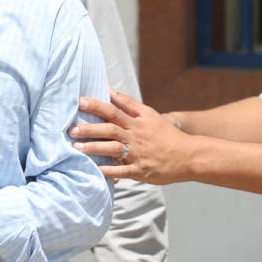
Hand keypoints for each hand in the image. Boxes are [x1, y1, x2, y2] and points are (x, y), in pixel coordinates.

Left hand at [69, 89, 195, 184]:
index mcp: (138, 122)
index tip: (80, 101)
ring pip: (114, 149)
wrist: (189, 155)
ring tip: (76, 147)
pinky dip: (109, 171)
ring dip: (94, 148)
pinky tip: (95, 169)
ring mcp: (139, 154)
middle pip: (110, 129)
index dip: (97, 105)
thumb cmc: (166, 134)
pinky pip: (123, 171)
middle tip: (71, 129)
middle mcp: (136, 136)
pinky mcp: (141, 171)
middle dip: (90, 128)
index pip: (114, 110)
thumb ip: (127, 103)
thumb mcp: (149, 115)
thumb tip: (109, 90)